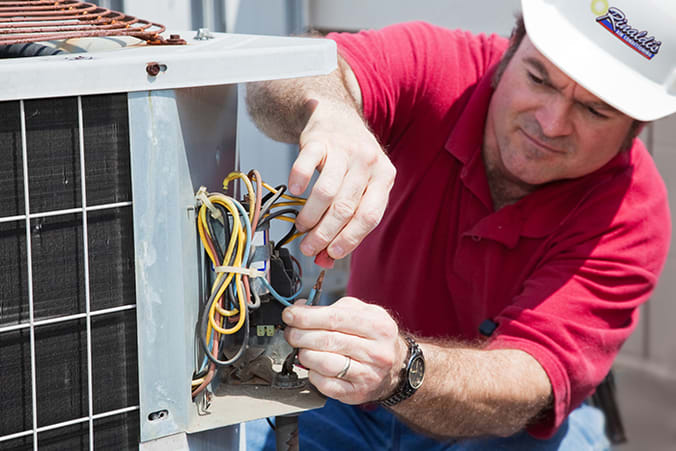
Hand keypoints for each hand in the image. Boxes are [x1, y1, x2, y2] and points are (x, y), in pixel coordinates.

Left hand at [283, 297, 406, 403]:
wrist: (396, 366)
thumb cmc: (373, 336)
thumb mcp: (362, 313)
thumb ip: (332, 308)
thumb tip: (299, 310)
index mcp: (378, 325)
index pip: (335, 318)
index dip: (307, 317)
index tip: (289, 315)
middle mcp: (376, 351)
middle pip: (327, 341)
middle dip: (300, 335)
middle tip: (290, 332)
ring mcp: (368, 374)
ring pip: (325, 363)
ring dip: (304, 354)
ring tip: (301, 348)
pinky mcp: (357, 392)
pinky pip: (326, 384)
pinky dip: (312, 373)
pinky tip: (313, 365)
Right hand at [289, 99, 395, 259]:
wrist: (336, 116)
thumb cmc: (350, 161)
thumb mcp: (360, 186)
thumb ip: (347, 222)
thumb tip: (325, 260)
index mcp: (384, 177)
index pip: (370, 216)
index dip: (350, 239)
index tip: (332, 254)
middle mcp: (368, 162)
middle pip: (345, 207)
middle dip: (324, 234)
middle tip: (309, 248)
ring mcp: (344, 149)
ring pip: (326, 191)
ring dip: (310, 216)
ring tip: (301, 227)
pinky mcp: (320, 140)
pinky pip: (306, 164)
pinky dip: (298, 181)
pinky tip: (294, 192)